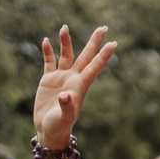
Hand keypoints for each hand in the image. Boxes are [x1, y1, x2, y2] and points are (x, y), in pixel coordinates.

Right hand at [35, 25, 117, 146]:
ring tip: (64, 28)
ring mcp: (61, 78)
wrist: (49, 131)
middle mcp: (73, 79)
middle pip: (86, 56)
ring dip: (66, 42)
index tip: (113, 43)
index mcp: (80, 86)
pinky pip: (49, 62)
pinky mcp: (48, 80)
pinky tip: (46, 41)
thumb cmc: (59, 126)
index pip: (94, 67)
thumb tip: (64, 96)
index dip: (103, 55)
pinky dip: (48, 52)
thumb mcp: (63, 118)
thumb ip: (66, 107)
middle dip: (94, 42)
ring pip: (66, 55)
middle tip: (103, 27)